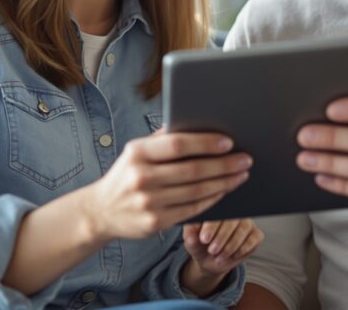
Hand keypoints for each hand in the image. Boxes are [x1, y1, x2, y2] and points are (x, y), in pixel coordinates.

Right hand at [83, 128, 252, 241]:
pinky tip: (224, 190)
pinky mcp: (155, 222)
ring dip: (224, 182)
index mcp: (137, 152)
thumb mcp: (136, 152)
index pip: (178, 144)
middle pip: (193, 170)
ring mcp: (148, 202)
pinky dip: (212, 199)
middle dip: (224, 165)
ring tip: (241, 174)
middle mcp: (141, 177)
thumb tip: (198, 124)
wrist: (101, 211)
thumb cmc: (127, 175)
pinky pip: (192, 209)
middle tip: (246, 159)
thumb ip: (162, 140)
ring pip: (196, 191)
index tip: (229, 142)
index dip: (206, 143)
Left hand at [181, 219, 262, 295]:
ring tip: (219, 257)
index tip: (204, 239)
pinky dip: (242, 249)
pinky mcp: (256, 234)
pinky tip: (232, 256)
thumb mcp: (191, 242)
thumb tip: (191, 230)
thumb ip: (190, 235)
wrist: (210, 261)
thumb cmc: (200, 245)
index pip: (217, 211)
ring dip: (230, 246)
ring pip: (243, 230)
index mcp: (217, 207)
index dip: (211, 226)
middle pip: (232, 220)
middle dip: (221, 237)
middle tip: (212, 250)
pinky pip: (253, 239)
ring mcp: (246, 222)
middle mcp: (234, 211)